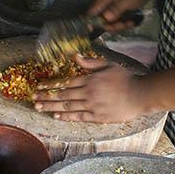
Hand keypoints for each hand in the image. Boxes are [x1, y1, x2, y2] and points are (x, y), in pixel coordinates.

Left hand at [32, 55, 153, 122]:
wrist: (141, 95)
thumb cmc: (126, 78)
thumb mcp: (109, 64)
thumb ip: (90, 62)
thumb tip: (75, 56)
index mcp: (90, 79)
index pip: (65, 82)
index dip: (50, 84)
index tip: (38, 86)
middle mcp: (89, 93)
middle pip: (62, 95)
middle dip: (46, 96)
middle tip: (33, 98)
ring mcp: (93, 106)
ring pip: (67, 106)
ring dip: (51, 106)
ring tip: (38, 107)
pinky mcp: (98, 117)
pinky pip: (78, 117)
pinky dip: (66, 116)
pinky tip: (56, 115)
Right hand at [87, 0, 151, 31]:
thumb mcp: (126, 0)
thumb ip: (116, 9)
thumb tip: (106, 18)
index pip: (92, 11)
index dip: (92, 21)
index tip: (98, 28)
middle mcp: (104, 5)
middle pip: (100, 21)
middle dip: (112, 26)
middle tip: (123, 25)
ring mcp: (109, 10)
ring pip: (108, 24)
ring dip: (119, 27)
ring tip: (129, 23)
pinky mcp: (115, 15)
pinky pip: (114, 24)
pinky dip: (122, 26)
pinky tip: (130, 22)